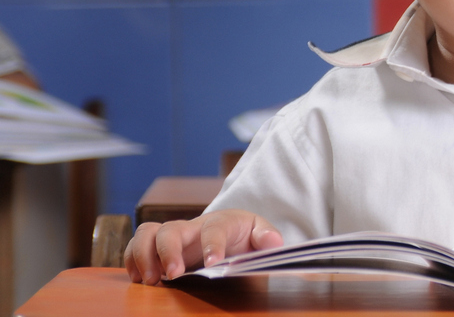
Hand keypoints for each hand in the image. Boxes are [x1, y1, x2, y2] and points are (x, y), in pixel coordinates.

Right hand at [124, 209, 282, 284]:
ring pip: (147, 233)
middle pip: (171, 229)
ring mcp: (173, 237)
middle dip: (168, 251)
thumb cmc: (243, 233)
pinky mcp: (159, 248)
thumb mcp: (260, 233)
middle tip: (173, 276)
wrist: (229, 229)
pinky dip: (131, 259)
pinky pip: (136, 245)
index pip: (215, 229)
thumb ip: (267, 236)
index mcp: (220, 222)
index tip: (214, 263)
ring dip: (143, 255)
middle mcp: (192, 227)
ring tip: (150, 280)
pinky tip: (139, 279)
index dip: (213, 244)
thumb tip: (274, 243)